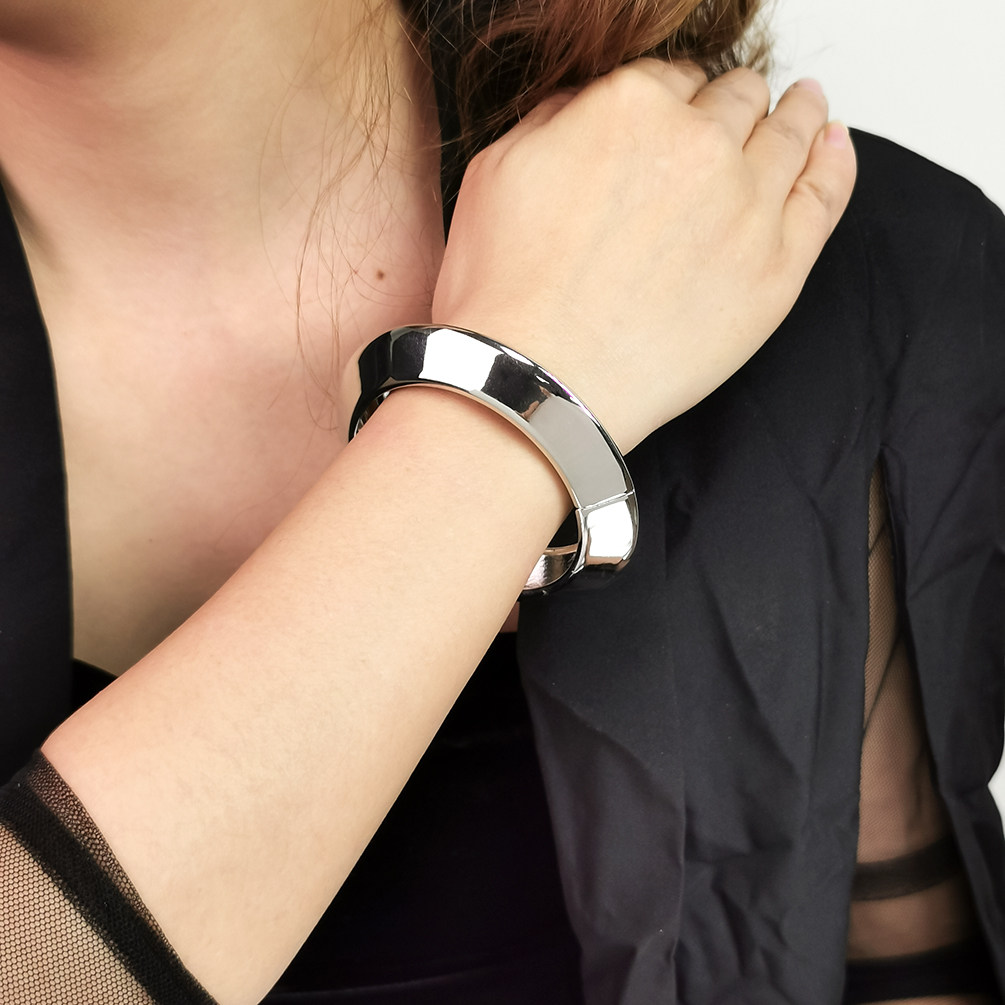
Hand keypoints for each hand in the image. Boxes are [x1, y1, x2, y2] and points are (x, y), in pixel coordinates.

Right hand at [432, 62, 856, 452]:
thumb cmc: (507, 295)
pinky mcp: (777, 268)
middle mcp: (699, 143)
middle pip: (735, 99)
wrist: (535, 381)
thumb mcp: (496, 172)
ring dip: (795, 114)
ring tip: (803, 109)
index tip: (679, 112)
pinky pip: (826, 193)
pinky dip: (834, 160)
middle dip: (731, 103)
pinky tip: (833, 146)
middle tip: (735, 115)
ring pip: (790, 133)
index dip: (675, 96)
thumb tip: (587, 104)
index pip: (673, 78)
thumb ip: (554, 118)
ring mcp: (748, 205)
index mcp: (631, 107)